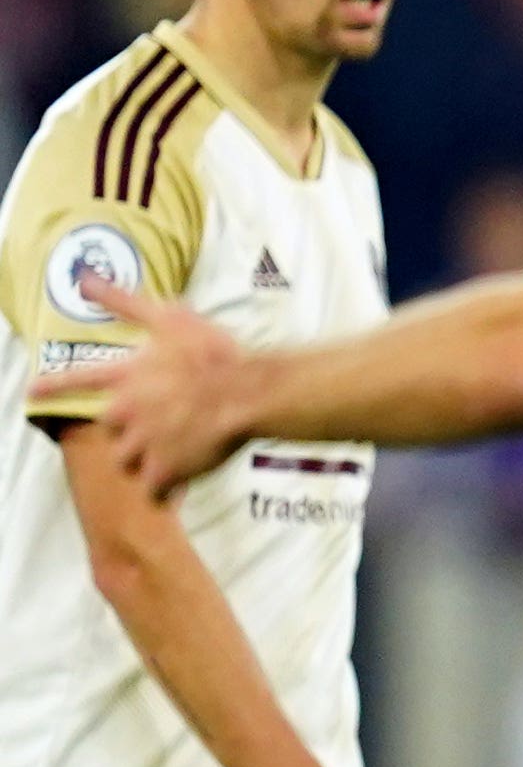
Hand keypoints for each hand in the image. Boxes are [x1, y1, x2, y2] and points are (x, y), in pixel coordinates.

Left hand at [41, 283, 255, 494]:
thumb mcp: (169, 319)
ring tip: (174, 452)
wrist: (247, 394)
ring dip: (144, 458)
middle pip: (110, 429)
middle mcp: (126, 411)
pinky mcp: (165, 469)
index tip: (32, 391)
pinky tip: (180, 482)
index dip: (53, 385)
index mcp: (126, 377)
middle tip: (162, 424)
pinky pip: (154, 488)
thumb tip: (83, 278)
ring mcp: (144, 442)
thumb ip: (123, 301)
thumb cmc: (212, 355)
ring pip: (127, 461)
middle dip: (129, 428)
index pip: (78, 379)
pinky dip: (165, 487)